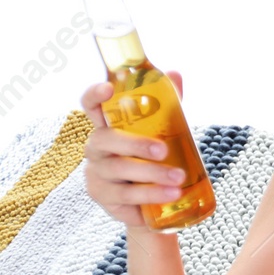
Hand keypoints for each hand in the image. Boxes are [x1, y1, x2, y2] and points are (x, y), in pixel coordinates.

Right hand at [79, 69, 187, 231]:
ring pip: (119, 169)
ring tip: (179, 178)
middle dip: (135, 144)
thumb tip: (175, 73)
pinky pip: (126, 194)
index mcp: (108, 126)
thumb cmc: (154, 157)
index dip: (94, 96)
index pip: (91, 107)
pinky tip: (171, 194)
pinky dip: (151, 193)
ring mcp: (97, 173)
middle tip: (163, 150)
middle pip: (106, 140)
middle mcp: (97, 148)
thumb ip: (168, 104)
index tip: (107, 88)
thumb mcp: (164, 129)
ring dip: (152, 174)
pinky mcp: (104, 196)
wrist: (156, 201)